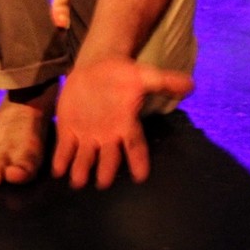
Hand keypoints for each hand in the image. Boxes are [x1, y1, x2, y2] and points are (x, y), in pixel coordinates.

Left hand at [51, 58, 193, 188]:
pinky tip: (58, 170)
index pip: (135, 146)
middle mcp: (107, 136)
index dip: (138, 160)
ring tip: (78, 182)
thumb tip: (192, 85)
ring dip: (81, 170)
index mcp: (126, 125)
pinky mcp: (68, 130)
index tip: (142, 177)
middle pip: (108, 157)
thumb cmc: (123, 74)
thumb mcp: (144, 75)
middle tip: (103, 183)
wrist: (96, 67)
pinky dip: (61, 159)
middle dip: (105, 170)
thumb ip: (165, 81)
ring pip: (85, 157)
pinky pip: (65, 148)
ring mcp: (87, 135)